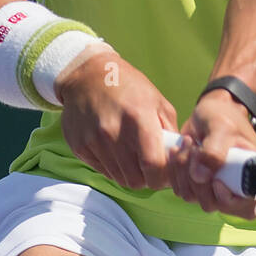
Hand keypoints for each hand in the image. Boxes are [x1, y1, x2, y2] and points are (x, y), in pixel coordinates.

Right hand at [57, 48, 177, 189]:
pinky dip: (110, 165)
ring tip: (130, 154)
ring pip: (118, 178)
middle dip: (145, 178)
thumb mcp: (157, 101)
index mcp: (138, 118)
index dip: (162, 178)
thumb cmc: (129, 87)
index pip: (153, 166)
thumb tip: (177, 159)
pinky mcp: (78, 146)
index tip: (164, 175)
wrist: (88, 75)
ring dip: (127, 172)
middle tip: (147, 166)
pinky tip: (112, 147)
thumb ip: (170, 131)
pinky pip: (101, 170)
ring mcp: (93, 140)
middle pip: (135, 180)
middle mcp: (113, 131)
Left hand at [166, 89, 255, 220]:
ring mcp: (214, 187)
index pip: (248, 207)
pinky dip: (175, 171)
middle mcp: (235, 186)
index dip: (229, 201)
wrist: (210, 112)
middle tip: (194, 149)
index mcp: (253, 175)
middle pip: (214, 204)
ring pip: (193, 197)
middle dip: (198, 179)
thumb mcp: (222, 126)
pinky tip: (179, 150)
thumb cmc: (224, 116)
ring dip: (184, 172)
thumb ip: (214, 150)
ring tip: (187, 144)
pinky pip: (181, 189)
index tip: (216, 181)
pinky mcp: (197, 184)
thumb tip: (201, 177)